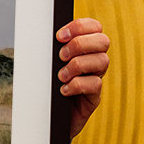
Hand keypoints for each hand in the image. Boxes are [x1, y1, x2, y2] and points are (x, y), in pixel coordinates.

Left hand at [56, 17, 109, 138]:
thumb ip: (51, 48)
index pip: (94, 27)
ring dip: (77, 65)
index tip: (59, 36)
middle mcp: (94, 61)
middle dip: (80, 44)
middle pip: (103, 41)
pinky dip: (77, 85)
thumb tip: (40, 32)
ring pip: (102, 61)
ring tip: (60, 76)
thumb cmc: (46, 86)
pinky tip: (63, 90)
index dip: (80, 26)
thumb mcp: (48, 63)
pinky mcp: (94, 97)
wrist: (47, 117)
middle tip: (61, 56)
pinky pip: (95, 84)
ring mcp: (96, 78)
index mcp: (84, 48)